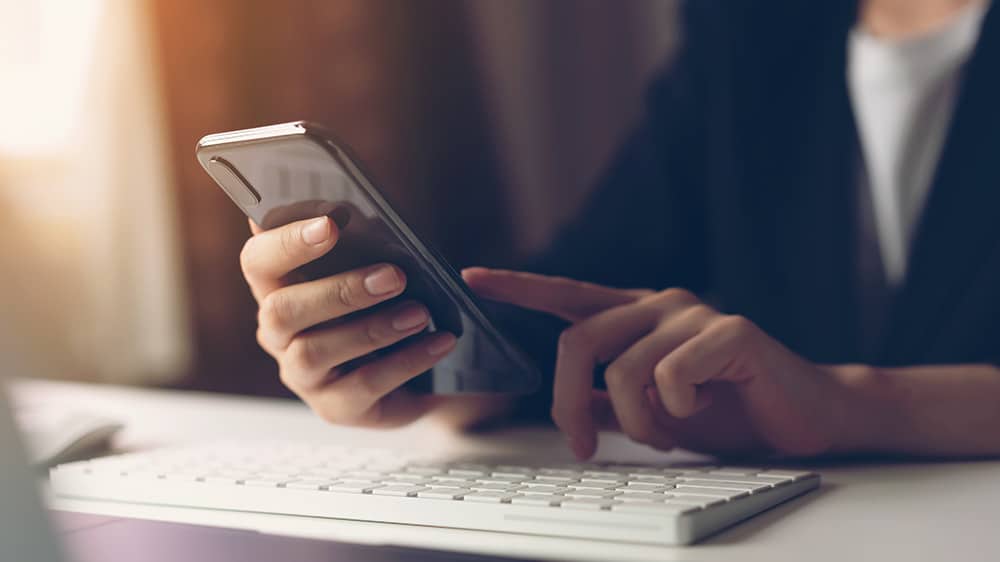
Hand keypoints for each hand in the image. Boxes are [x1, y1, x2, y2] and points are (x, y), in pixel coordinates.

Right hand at [241, 217, 502, 428]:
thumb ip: (365, 243)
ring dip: (373, 328)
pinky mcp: (335, 407)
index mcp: (278, 287)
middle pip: (282, 310)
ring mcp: (302, 375)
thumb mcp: (378, 268)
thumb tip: (370, 214)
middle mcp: (278, 333)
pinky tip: (439, 341)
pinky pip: (363, 385)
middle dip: (339, 291)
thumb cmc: (389, 302)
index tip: (330, 224)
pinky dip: (406, 361)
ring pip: (316, 351)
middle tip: (394, 276)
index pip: (258, 261)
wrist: (423, 367)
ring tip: (420, 313)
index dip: (286, 242)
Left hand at [463, 267, 853, 458]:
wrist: (801, 418)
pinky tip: (704, 407)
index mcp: (636, 316)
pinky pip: (671, 375)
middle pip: (578, 342)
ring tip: (666, 432)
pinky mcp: (730, 331)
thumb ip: (610, 399)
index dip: (519, 287)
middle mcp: (659, 304)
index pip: (567, 295)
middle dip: (569, 403)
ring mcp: (693, 314)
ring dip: (637, 420)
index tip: (472, 278)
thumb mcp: (652, 411)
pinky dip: (677, 410)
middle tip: (585, 446)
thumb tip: (569, 403)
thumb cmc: (727, 410)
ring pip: (623, 369)